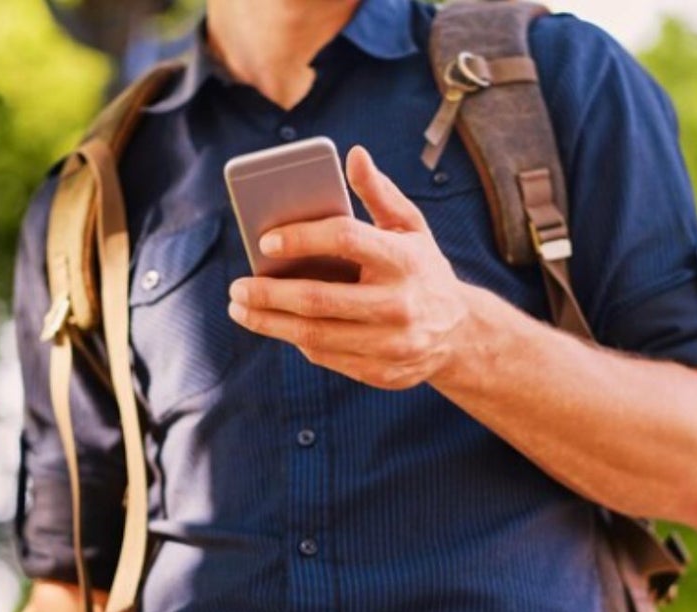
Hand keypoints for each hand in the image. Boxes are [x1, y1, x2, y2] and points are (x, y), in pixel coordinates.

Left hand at [227, 145, 470, 389]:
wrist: (461, 333)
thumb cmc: (422, 269)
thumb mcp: (411, 228)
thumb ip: (379, 193)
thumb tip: (353, 155)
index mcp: (405, 259)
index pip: (345, 240)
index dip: (301, 238)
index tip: (265, 241)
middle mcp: (400, 304)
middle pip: (319, 298)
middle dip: (268, 293)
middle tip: (236, 287)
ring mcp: (392, 343)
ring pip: (315, 334)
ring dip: (269, 322)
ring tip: (241, 309)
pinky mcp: (382, 372)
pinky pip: (326, 355)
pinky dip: (295, 339)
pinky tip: (276, 325)